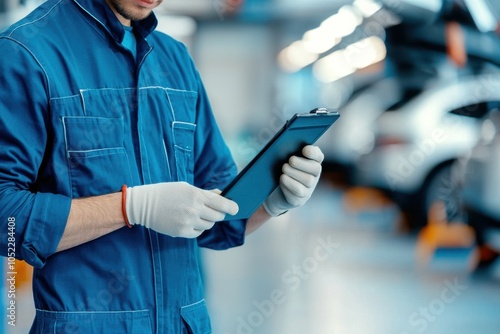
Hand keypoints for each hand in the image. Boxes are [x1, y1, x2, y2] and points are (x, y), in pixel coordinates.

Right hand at [124, 182, 238, 237]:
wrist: (144, 205)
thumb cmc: (167, 192)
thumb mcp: (186, 187)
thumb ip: (206, 193)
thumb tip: (222, 195)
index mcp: (196, 195)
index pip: (221, 203)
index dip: (231, 207)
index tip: (236, 209)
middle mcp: (194, 209)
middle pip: (218, 217)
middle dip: (218, 214)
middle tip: (214, 211)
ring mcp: (188, 222)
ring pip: (209, 225)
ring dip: (207, 221)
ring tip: (197, 214)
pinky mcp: (181, 232)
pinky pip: (198, 232)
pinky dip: (198, 228)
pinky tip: (189, 221)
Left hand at [263, 145, 323, 216]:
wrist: (274, 192)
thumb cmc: (282, 171)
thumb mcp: (286, 160)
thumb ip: (291, 151)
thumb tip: (287, 144)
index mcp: (312, 163)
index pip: (319, 156)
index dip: (314, 153)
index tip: (304, 149)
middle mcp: (313, 177)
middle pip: (315, 169)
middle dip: (302, 163)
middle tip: (290, 160)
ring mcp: (308, 189)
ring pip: (308, 180)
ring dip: (294, 173)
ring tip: (284, 169)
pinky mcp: (300, 200)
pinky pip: (298, 191)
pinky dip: (289, 183)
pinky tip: (282, 179)